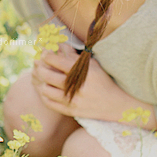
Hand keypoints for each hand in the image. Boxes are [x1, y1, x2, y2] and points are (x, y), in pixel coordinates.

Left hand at [31, 43, 155, 126]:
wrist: (117, 104)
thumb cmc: (103, 80)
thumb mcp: (92, 64)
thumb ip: (74, 56)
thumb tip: (58, 45)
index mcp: (83, 72)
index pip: (58, 61)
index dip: (47, 56)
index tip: (44, 53)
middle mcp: (77, 87)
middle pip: (48, 75)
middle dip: (41, 67)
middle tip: (39, 64)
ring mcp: (73, 101)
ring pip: (46, 90)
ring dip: (42, 82)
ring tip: (44, 77)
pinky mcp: (71, 111)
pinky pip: (49, 103)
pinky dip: (44, 95)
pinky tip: (47, 89)